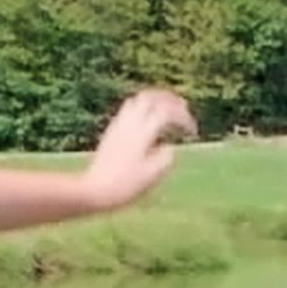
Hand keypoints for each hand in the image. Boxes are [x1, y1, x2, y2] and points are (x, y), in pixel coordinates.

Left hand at [80, 88, 195, 210]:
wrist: (93, 190)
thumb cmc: (124, 186)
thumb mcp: (152, 176)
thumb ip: (165, 158)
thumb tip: (169, 147)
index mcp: (142, 133)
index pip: (167, 112)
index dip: (184, 118)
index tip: (193, 132)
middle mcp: (129, 124)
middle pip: (152, 96)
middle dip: (170, 100)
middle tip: (183, 109)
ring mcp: (118, 125)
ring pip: (138, 100)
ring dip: (155, 101)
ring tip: (167, 112)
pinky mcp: (111, 131)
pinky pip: (128, 109)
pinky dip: (142, 109)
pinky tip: (147, 123)